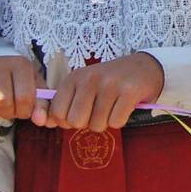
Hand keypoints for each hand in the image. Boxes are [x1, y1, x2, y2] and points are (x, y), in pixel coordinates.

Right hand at [0, 55, 43, 121]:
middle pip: (1, 101)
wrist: (1, 65)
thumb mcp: (35, 89)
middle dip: (7, 114)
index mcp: (21, 65)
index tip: (23, 110)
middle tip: (8, 111)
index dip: (24, 112)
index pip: (24, 98)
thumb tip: (41, 120)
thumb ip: (42, 105)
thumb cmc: (20, 81)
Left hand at [31, 52, 163, 131]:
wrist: (144, 66)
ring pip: (97, 125)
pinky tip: (124, 106)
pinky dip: (121, 119)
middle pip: (76, 122)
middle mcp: (90, 78)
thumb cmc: (110, 81)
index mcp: (75, 77)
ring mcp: (110, 84)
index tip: (81, 112)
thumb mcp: (84, 86)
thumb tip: (46, 123)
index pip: (57, 113)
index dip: (68, 120)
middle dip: (88, 123)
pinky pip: (116, 122)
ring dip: (106, 122)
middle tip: (99, 110)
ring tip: (113, 106)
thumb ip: (65, 104)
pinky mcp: (129, 92)